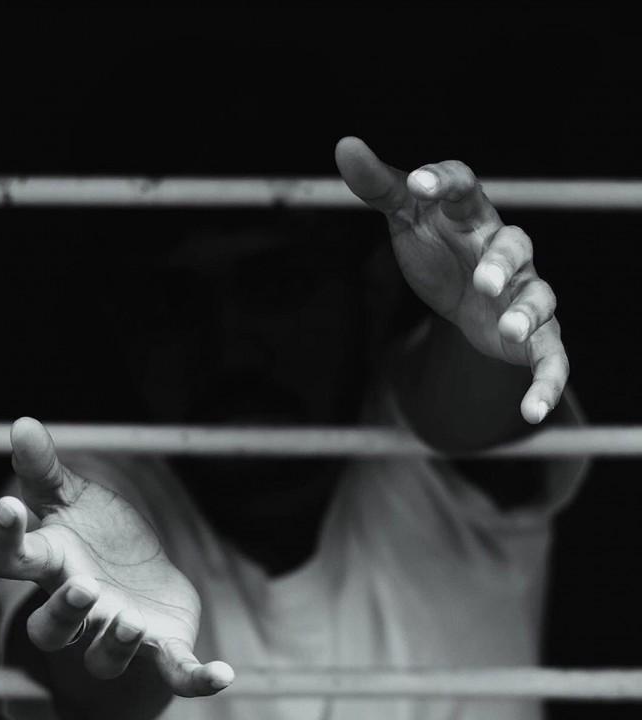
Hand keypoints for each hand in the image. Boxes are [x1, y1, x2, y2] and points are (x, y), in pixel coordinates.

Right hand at [0, 417, 233, 696]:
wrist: (137, 584)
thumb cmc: (96, 541)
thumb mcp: (73, 500)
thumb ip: (47, 470)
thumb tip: (21, 421)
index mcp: (53, 565)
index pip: (10, 560)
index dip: (3, 537)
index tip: (8, 505)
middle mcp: (78, 606)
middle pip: (52, 626)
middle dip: (64, 611)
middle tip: (82, 586)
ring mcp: (118, 631)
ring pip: (102, 655)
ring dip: (114, 643)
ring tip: (129, 623)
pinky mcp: (160, 645)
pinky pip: (174, 669)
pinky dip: (195, 677)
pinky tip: (224, 674)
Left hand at [335, 137, 567, 424]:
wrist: (462, 298)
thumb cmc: (437, 249)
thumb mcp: (406, 219)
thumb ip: (379, 186)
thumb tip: (344, 143)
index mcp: (470, 215)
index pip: (465, 188)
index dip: (445, 184)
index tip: (417, 187)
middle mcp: (503, 250)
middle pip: (515, 245)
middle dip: (502, 262)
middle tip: (480, 280)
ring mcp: (522, 293)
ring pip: (539, 297)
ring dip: (526, 312)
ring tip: (508, 328)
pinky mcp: (533, 336)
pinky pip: (551, 357)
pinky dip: (547, 383)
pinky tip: (531, 412)